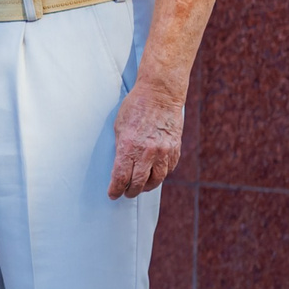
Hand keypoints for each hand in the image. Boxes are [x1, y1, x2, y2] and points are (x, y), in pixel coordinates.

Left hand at [110, 79, 185, 198]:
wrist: (160, 94)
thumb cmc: (135, 107)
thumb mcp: (119, 127)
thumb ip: (120, 148)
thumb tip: (119, 166)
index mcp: (128, 146)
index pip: (120, 177)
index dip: (115, 190)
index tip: (113, 194)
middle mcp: (147, 152)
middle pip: (138, 183)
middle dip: (130, 191)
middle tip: (126, 193)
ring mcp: (163, 151)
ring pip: (155, 180)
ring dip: (146, 186)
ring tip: (140, 187)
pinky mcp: (175, 149)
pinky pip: (168, 169)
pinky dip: (160, 174)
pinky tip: (154, 174)